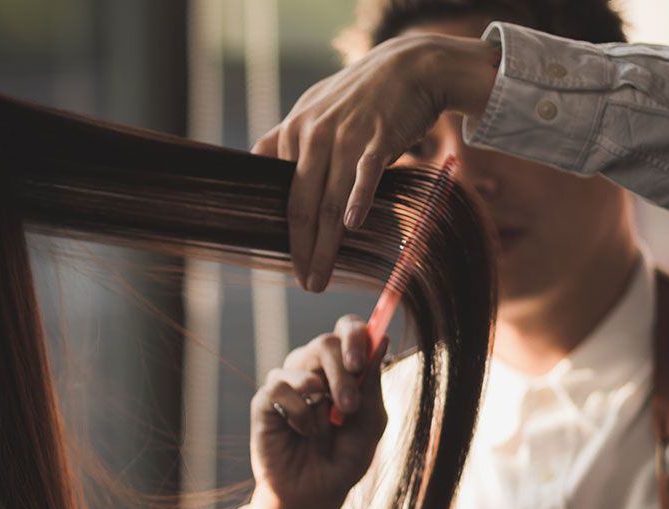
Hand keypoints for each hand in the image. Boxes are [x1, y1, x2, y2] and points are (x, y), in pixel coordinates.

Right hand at [243, 316, 387, 508]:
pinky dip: (297, 409)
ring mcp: (287, 385)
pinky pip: (279, 386)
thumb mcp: (369, 426)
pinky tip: (303, 431)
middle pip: (325, 342)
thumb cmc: (342, 461)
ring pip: (300, 358)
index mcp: (341, 371)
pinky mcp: (265, 403)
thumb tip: (383, 339)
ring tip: (326, 428)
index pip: (347, 330)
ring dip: (322, 391)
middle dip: (342, 370)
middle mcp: (313, 371)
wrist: (314, 496)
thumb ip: (372, 385)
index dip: (356, 334)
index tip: (362, 360)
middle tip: (349, 405)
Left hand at [251, 34, 499, 291]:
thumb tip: (257, 163)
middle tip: (305, 283)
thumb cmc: (361, 94)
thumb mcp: (314, 107)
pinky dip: (358, 199)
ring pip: (330, 200)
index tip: (291, 264)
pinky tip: (351, 225)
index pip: (284, 196)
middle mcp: (314, 136)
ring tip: (321, 277)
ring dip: (325, 245)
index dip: (287, 235)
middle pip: (302, 205)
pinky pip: (365, 173)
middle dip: (302, 250)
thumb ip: (287, 138)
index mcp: (295, 133)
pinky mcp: (379, 137)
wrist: (410, 65)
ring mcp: (346, 136)